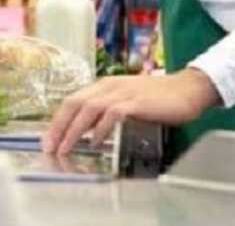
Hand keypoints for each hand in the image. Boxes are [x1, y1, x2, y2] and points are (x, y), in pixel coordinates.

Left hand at [41, 68, 219, 154]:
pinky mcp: (136, 102)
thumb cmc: (157, 97)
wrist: (187, 88)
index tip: (48, 139)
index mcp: (104, 85)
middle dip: (58, 127)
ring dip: (74, 130)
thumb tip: (86, 131)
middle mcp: (109, 86)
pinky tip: (96, 142)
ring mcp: (122, 93)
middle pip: (74, 104)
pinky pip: (112, 114)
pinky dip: (101, 129)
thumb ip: (106, 112)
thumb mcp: (125, 100)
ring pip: (88, 109)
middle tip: (49, 147)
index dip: (57, 121)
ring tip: (66, 148)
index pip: (72, 101)